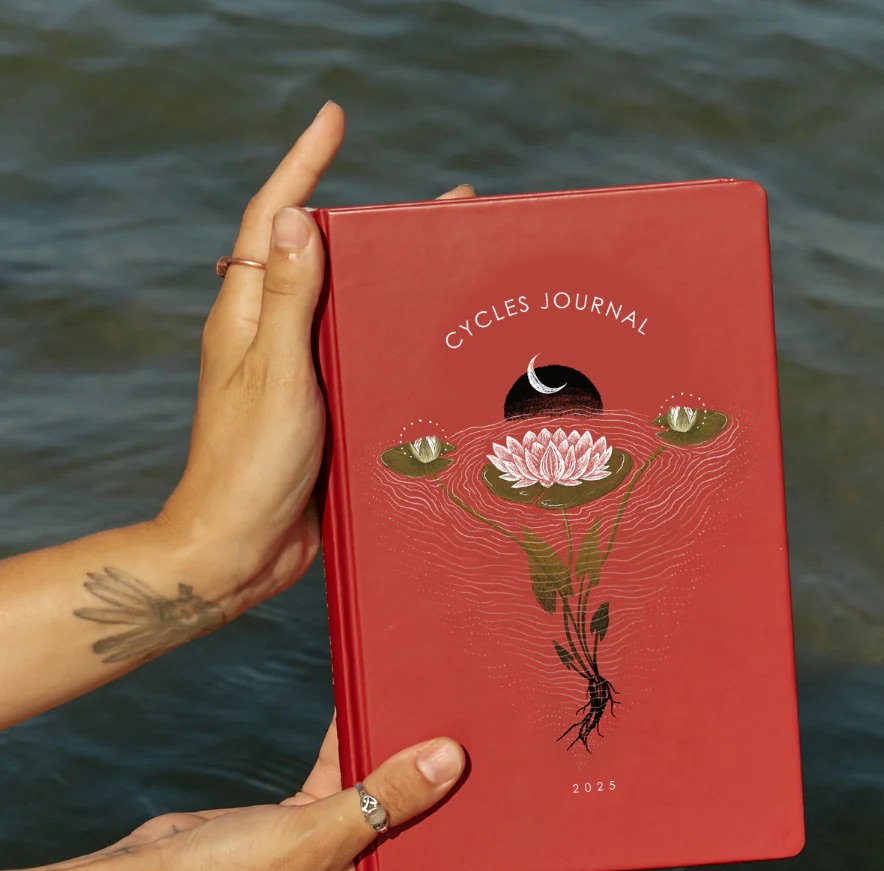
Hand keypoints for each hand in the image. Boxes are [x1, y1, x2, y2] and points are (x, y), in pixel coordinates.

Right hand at [115, 720, 614, 870]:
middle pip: (453, 839)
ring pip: (405, 797)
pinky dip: (365, 739)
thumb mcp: (317, 837)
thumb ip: (388, 796)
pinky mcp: (314, 818)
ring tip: (481, 717)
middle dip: (495, 805)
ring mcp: (344, 850)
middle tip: (552, 768)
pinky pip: (355, 772)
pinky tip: (383, 695)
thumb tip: (456, 757)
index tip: (605, 851)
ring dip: (428, 758)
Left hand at [158, 103, 474, 614]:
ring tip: (452, 262)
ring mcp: (299, 370)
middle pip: (324, 256)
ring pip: (349, 306)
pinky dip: (393, 333)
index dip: (305, 163)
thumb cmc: (249, 466)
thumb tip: (301, 216)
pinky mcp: (324, 407)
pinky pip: (361, 354)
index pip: (277, 219)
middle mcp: (272, 334)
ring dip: (392, 278)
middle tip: (443, 204)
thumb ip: (290, 297)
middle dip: (374, 220)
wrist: (241, 549)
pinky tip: (433, 338)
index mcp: (249, 315)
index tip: (336, 119)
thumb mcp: (274, 374)